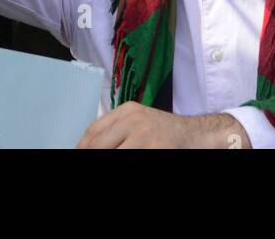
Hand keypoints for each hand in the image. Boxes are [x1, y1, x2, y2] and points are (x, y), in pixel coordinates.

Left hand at [77, 103, 249, 149]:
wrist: (198, 136)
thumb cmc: (165, 133)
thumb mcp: (139, 123)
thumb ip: (116, 131)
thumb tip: (87, 146)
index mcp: (127, 111)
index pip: (93, 132)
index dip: (81, 148)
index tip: (76, 154)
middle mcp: (133, 121)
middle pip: (98, 146)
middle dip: (89, 156)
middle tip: (82, 162)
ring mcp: (144, 137)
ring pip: (112, 154)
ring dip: (106, 160)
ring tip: (103, 161)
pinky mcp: (154, 150)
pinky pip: (128, 158)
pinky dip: (123, 162)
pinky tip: (128, 162)